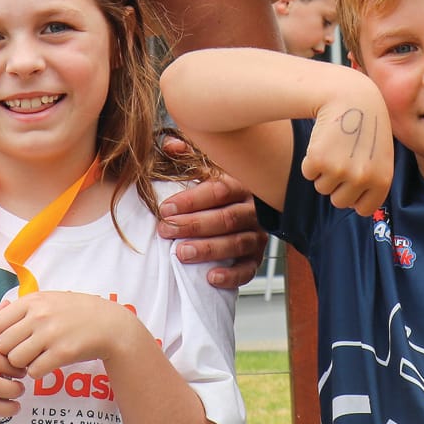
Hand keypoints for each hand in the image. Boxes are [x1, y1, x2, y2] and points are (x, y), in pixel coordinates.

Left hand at [0, 291, 141, 380]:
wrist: (110, 324)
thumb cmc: (76, 313)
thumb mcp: (48, 300)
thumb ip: (22, 310)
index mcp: (32, 300)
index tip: (3, 346)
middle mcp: (39, 315)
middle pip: (2, 345)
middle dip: (7, 355)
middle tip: (19, 356)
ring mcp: (50, 334)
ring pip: (15, 360)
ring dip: (22, 365)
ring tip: (34, 360)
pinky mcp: (62, 353)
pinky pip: (34, 371)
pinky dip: (37, 372)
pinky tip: (47, 364)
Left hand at [157, 153, 266, 288]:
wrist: (245, 207)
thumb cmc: (218, 186)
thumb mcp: (206, 165)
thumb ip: (189, 155)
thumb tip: (170, 146)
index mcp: (241, 184)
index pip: (218, 190)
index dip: (191, 200)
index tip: (165, 208)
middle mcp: (253, 210)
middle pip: (226, 218)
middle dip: (193, 225)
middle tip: (166, 230)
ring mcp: (257, 235)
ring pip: (237, 243)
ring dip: (208, 249)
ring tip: (181, 253)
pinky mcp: (257, 258)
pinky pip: (249, 269)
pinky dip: (231, 275)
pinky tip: (210, 277)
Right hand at [302, 78, 391, 216]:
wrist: (350, 96)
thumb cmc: (366, 127)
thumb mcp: (381, 156)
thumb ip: (373, 182)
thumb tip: (359, 208)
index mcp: (382, 180)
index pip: (362, 209)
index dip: (355, 196)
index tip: (354, 179)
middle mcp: (362, 178)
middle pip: (338, 201)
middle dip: (337, 183)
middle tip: (343, 157)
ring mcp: (340, 170)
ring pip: (321, 188)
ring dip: (323, 171)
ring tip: (336, 146)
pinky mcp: (318, 160)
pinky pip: (308, 173)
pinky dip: (311, 160)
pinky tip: (324, 140)